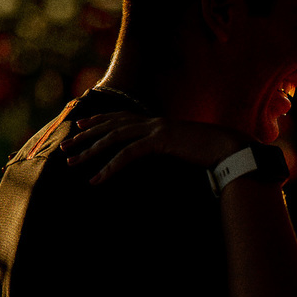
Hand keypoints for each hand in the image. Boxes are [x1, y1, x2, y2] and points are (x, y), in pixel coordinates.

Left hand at [62, 112, 247, 183]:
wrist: (230, 149)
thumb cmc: (213, 152)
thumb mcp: (186, 149)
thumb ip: (170, 149)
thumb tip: (164, 155)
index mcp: (158, 122)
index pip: (121, 117)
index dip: (98, 120)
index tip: (80, 124)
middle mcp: (153, 122)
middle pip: (110, 125)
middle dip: (85, 136)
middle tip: (66, 146)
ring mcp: (155, 130)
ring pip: (113, 138)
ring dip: (90, 151)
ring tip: (72, 163)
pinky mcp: (159, 143)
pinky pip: (127, 155)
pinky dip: (109, 168)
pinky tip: (96, 179)